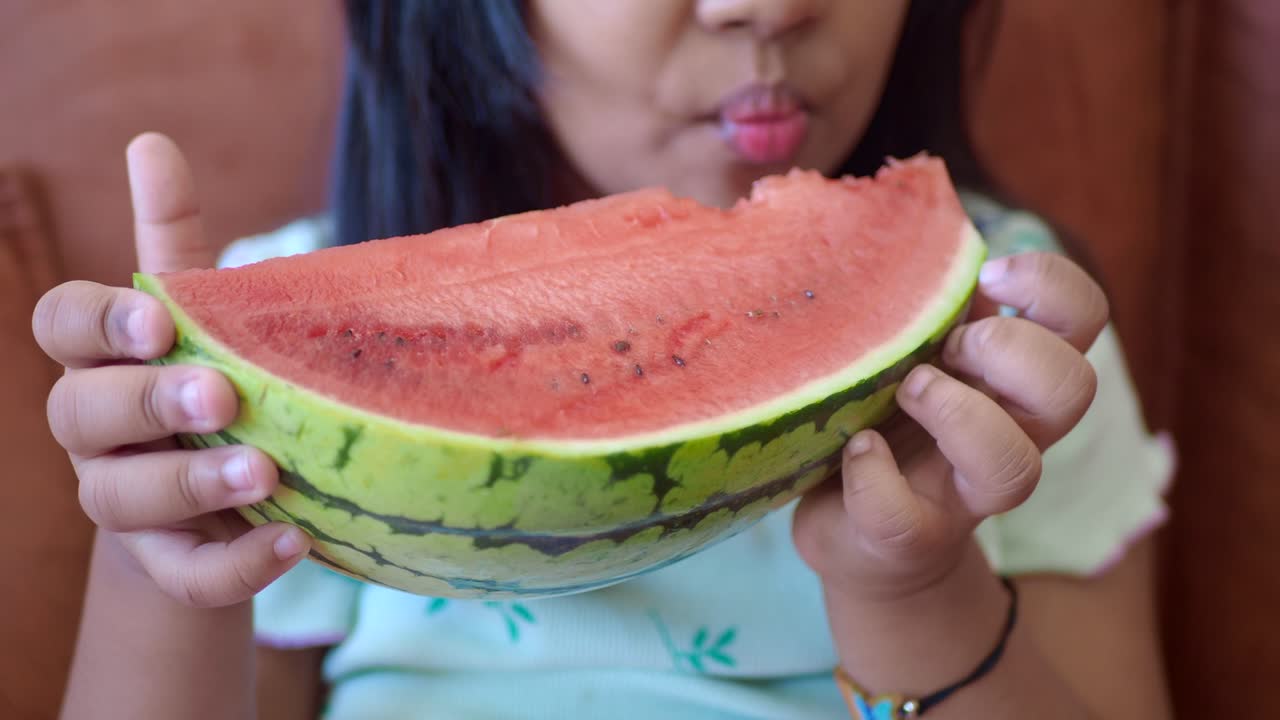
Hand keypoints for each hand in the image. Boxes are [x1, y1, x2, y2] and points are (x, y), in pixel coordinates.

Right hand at [33, 133, 309, 606]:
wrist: (214, 504)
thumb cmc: (203, 384)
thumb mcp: (196, 316)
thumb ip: (171, 241)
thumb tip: (150, 141)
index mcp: (101, 359)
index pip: (62, 328)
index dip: (100, 323)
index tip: (159, 321)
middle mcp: (96, 432)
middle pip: (82, 413)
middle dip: (148, 403)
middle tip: (222, 396)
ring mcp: (124, 503)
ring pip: (121, 499)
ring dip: (193, 484)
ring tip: (266, 471)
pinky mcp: (166, 564)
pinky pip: (185, 575)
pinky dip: (236, 565)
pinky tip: (293, 542)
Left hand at [792, 252, 1107, 600]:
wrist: (854, 536)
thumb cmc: (881, 415)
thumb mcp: (903, 345)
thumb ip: (916, 298)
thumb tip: (884, 213)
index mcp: (1011, 373)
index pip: (1083, 317)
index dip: (1054, 286)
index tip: (991, 274)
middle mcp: (1009, 431)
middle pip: (1075, 388)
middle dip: (1014, 351)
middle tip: (949, 346)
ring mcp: (963, 492)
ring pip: (1017, 465)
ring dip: (961, 415)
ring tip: (909, 390)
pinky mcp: (908, 536)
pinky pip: (906, 517)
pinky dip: (875, 478)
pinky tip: (855, 449)